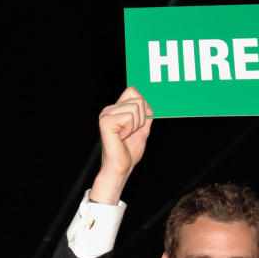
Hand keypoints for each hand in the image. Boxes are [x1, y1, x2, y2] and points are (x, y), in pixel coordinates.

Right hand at [90, 86, 153, 203]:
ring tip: (126, 135)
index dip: (144, 102)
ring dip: (136, 125)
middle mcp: (108, 110)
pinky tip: (121, 137)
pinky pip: (129, 117)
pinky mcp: (106, 122)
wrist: (121, 166)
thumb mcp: (142, 129)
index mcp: (115, 110)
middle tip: (132, 131)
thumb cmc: (129, 152)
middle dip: (142, 117)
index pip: (132, 91)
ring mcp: (106, 115)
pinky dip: (130, 129)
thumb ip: (146, 116)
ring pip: (135, 108)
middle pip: (137, 99)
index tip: (146, 116)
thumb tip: (152, 104)